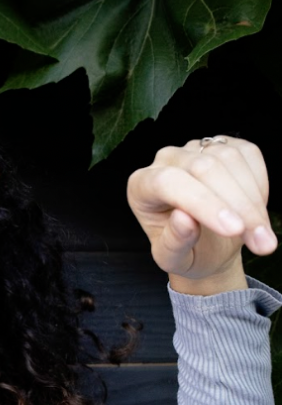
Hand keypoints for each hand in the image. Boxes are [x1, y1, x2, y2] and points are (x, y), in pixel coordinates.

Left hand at [127, 136, 277, 293]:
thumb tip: (185, 220)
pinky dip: (260, 185)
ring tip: (262, 237)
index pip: (168, 182)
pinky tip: (257, 212)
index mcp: (141, 185)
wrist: (205, 245)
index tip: (233, 229)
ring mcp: (196, 148)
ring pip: (229, 159)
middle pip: (203, 168)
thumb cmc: (184, 251)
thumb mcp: (172, 258)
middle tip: (261, 243)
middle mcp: (166, 160)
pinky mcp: (224, 145)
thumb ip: (173, 242)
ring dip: (253, 200)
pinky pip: (249, 155)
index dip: (202, 203)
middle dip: (238, 206)